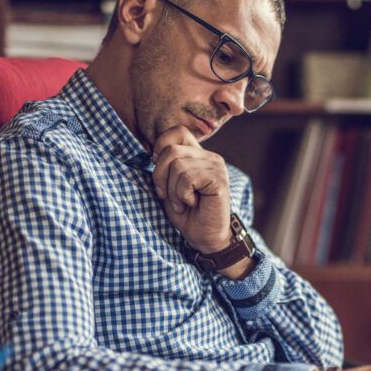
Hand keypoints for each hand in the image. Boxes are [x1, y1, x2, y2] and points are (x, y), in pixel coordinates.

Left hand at [151, 125, 231, 252]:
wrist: (206, 238)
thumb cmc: (187, 214)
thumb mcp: (169, 186)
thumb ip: (165, 166)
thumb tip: (151, 153)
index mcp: (199, 155)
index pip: (177, 132)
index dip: (161, 147)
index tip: (161, 173)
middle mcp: (210, 157)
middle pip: (171, 150)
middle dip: (160, 175)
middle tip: (166, 195)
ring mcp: (217, 167)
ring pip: (177, 165)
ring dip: (172, 190)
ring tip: (182, 202)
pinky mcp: (219, 180)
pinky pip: (187, 178)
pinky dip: (182, 195)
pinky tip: (191, 203)